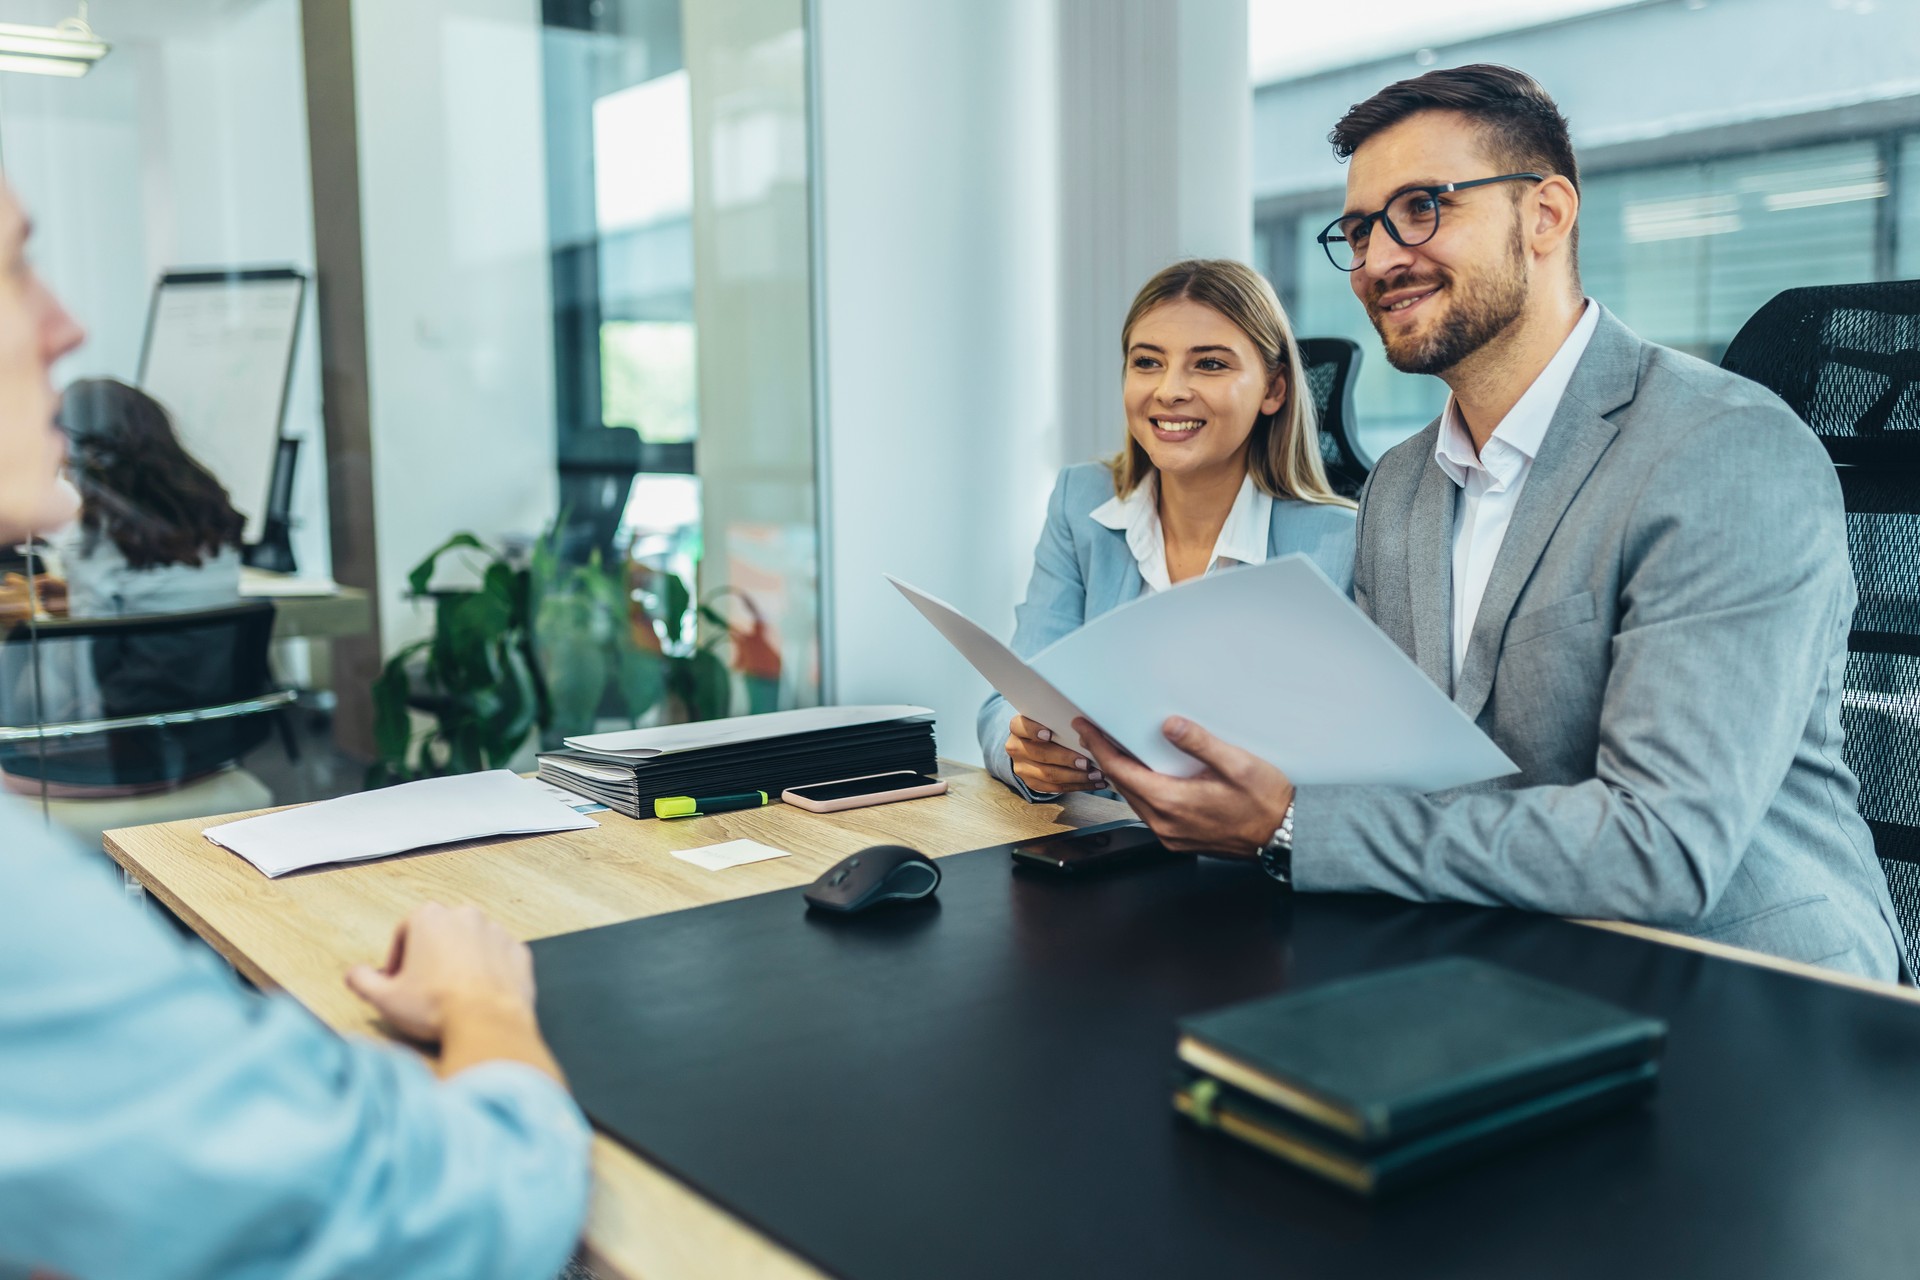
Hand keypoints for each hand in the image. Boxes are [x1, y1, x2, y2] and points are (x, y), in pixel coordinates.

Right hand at [346, 902, 536, 1043]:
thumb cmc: (434, 1007)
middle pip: (439, 934)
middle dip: (429, 957)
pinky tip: (478, 996)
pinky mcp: (519, 952)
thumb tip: (355, 974)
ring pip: (470, 944)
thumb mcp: (385, 998)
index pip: (404, 932)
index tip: (397, 981)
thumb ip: (363, 980)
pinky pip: (498, 958)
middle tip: (423, 989)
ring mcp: (497, 932)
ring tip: (451, 994)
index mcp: (429, 917)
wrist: (488, 1023)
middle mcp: (465, 915)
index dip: (397, 958)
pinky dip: (489, 972)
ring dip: (460, 962)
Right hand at [1004, 714, 1105, 793]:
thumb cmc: (1047, 729)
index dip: (1034, 730)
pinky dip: (1076, 786)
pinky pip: (1055, 788)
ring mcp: (1022, 768)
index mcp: (1018, 727)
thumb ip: (1059, 721)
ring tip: (1095, 775)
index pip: (1020, 726)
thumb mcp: (1048, 720)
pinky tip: (1092, 783)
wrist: (1031, 747)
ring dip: (1075, 776)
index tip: (1049, 734)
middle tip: (1086, 762)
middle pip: (1040, 754)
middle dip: (1066, 759)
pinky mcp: (1032, 783)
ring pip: (1048, 774)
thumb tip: (1086, 725)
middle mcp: (1016, 748)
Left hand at [1073, 716, 1293, 858]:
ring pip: (1135, 800)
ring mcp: (1171, 835)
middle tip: (1096, 734)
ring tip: (1117, 751)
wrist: (1285, 835)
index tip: (1086, 728)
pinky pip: (1150, 812)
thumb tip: (1170, 726)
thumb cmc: (1266, 803)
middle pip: (1123, 786)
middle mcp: (1165, 823)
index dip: (1100, 747)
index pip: (1121, 771)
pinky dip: (1141, 790)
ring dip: (1124, 775)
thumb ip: (1200, 743)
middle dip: (1107, 757)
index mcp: (1172, 802)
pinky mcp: (1181, 839)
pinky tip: (1147, 777)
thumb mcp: (1238, 764)